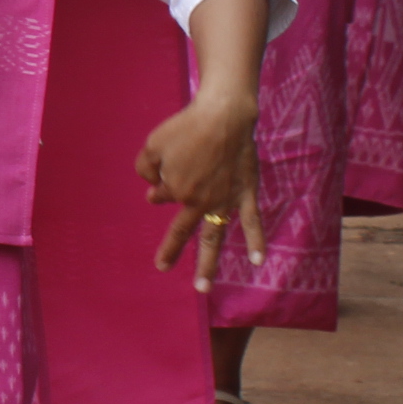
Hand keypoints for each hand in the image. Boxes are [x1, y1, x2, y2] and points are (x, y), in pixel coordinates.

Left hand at [137, 87, 260, 293]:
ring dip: (208, 263)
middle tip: (162, 267)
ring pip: (215, 237)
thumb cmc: (185, 128)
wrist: (224, 117)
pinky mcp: (246, 194)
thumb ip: (145, 167)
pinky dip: (255, 241)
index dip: (160, 187)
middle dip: (172, 251)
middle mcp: (199, 202)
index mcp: (176, 190)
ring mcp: (224, 201)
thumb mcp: (152, 145)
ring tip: (204, 286)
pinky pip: (252, 222)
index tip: (161, 180)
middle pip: (183, 231)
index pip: (162, 196)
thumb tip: (152, 189)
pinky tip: (257, 261)